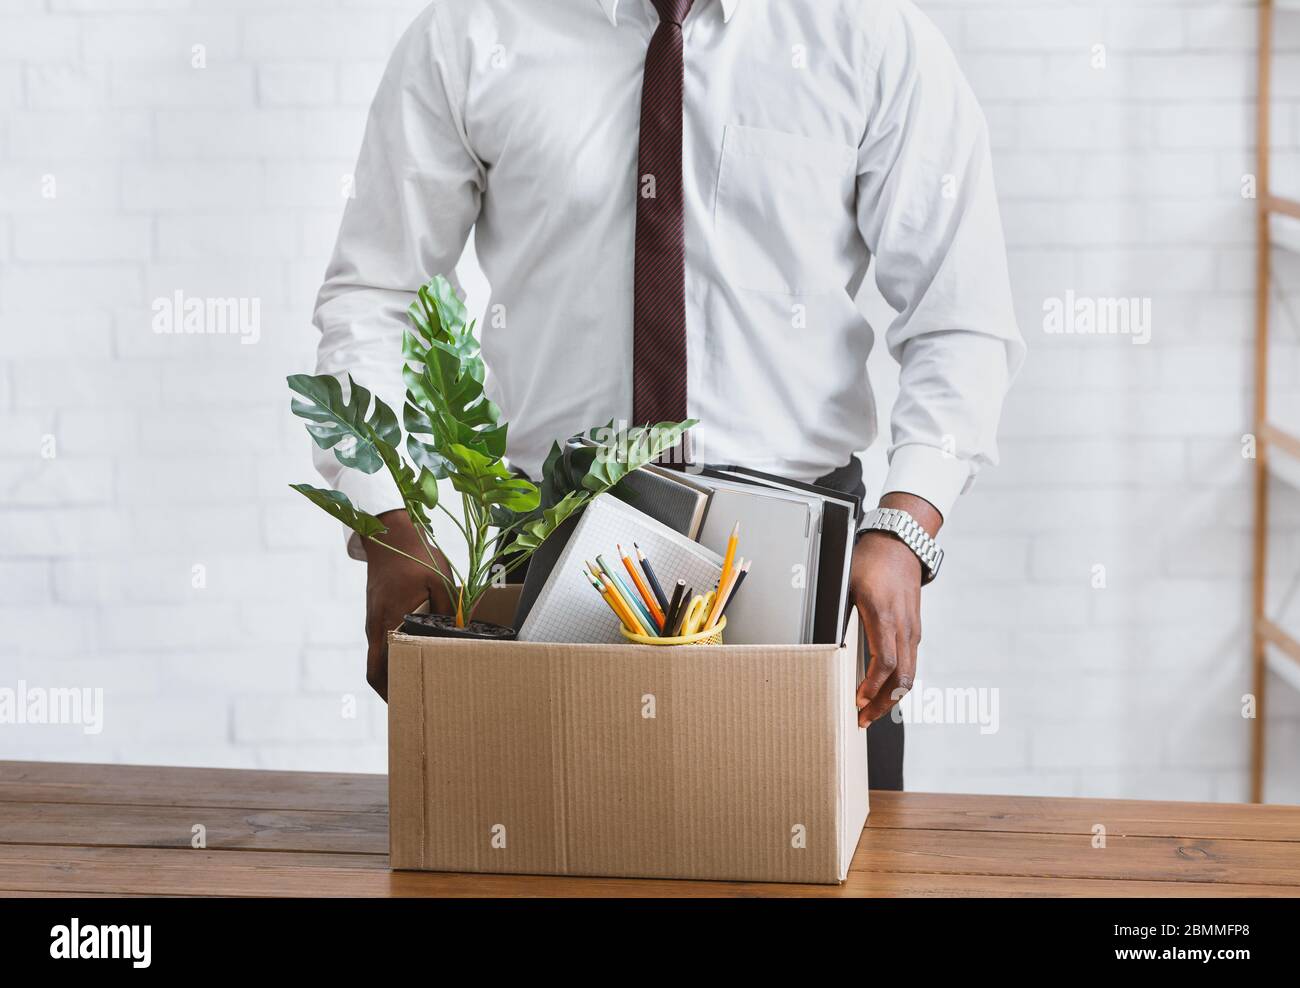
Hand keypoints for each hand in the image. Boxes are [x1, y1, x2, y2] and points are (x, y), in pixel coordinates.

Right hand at [364, 509, 452, 700]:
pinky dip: (392, 656)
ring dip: (392, 673)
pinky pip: (381, 643)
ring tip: (415, 684)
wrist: (388, 534)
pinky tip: (412, 656)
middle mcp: (375, 626)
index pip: (382, 670)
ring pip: (377, 658)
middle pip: (375, 671)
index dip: (391, 692)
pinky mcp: (376, 613)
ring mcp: (373, 620)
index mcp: (389, 621)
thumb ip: (449, 610)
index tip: (406, 706)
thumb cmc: (416, 555)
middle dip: (390, 691)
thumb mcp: (439, 580)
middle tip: (411, 703)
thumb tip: (459, 635)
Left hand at [851, 492, 941, 727]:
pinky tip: (883, 689)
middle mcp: (903, 627)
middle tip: (862, 719)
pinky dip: (898, 681)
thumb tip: (821, 639)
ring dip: (891, 697)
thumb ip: (839, 611)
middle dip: (883, 703)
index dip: (872, 686)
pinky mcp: (914, 629)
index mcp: (884, 616)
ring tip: (871, 711)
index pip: (884, 661)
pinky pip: (910, 662)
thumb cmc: (870, 561)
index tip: (857, 700)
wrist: (901, 544)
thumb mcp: (847, 583)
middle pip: (902, 677)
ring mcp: (912, 629)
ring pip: (910, 673)